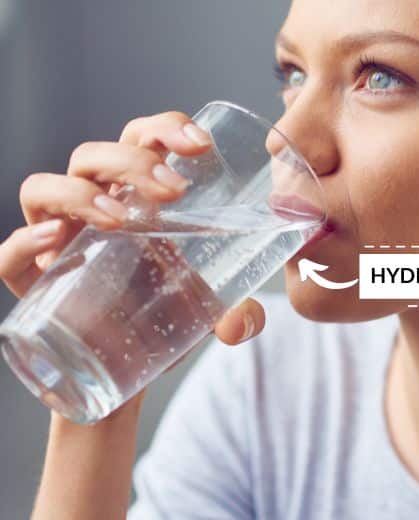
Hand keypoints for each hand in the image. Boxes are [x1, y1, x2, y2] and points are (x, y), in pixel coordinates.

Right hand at [0, 110, 265, 348]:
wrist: (126, 371)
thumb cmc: (164, 317)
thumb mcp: (209, 309)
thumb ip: (239, 313)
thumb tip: (241, 324)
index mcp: (137, 197)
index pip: (142, 141)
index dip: (165, 129)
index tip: (200, 144)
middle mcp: (91, 207)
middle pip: (95, 156)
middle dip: (133, 161)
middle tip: (174, 191)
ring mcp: (57, 240)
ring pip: (44, 189)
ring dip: (79, 194)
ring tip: (119, 219)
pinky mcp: (32, 281)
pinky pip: (9, 254)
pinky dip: (23, 244)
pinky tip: (55, 243)